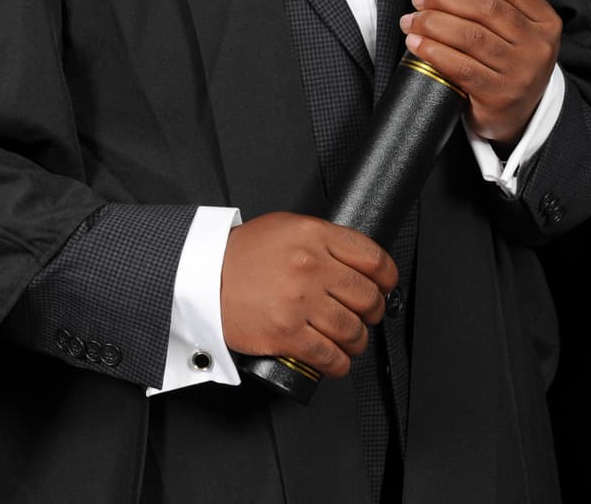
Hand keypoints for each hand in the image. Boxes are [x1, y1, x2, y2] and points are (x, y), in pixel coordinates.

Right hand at [220, 212, 397, 378]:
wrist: (203, 276)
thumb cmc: (242, 254)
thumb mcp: (286, 227)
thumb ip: (322, 239)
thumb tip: (355, 260)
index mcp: (313, 235)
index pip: (372, 258)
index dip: (387, 277)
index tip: (385, 285)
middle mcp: (310, 266)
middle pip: (367, 297)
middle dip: (373, 312)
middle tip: (364, 314)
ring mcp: (299, 301)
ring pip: (353, 330)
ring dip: (358, 341)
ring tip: (350, 339)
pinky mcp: (287, 333)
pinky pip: (329, 356)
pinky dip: (339, 364)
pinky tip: (335, 360)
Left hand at [398, 0, 561, 145]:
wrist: (517, 115)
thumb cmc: (504, 57)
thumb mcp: (498, 22)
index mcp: (544, 19)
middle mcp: (538, 45)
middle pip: (487, 8)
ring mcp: (521, 73)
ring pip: (471, 37)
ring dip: (432, 24)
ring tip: (410, 20)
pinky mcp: (500, 97)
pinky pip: (462, 68)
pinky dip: (433, 51)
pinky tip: (416, 43)